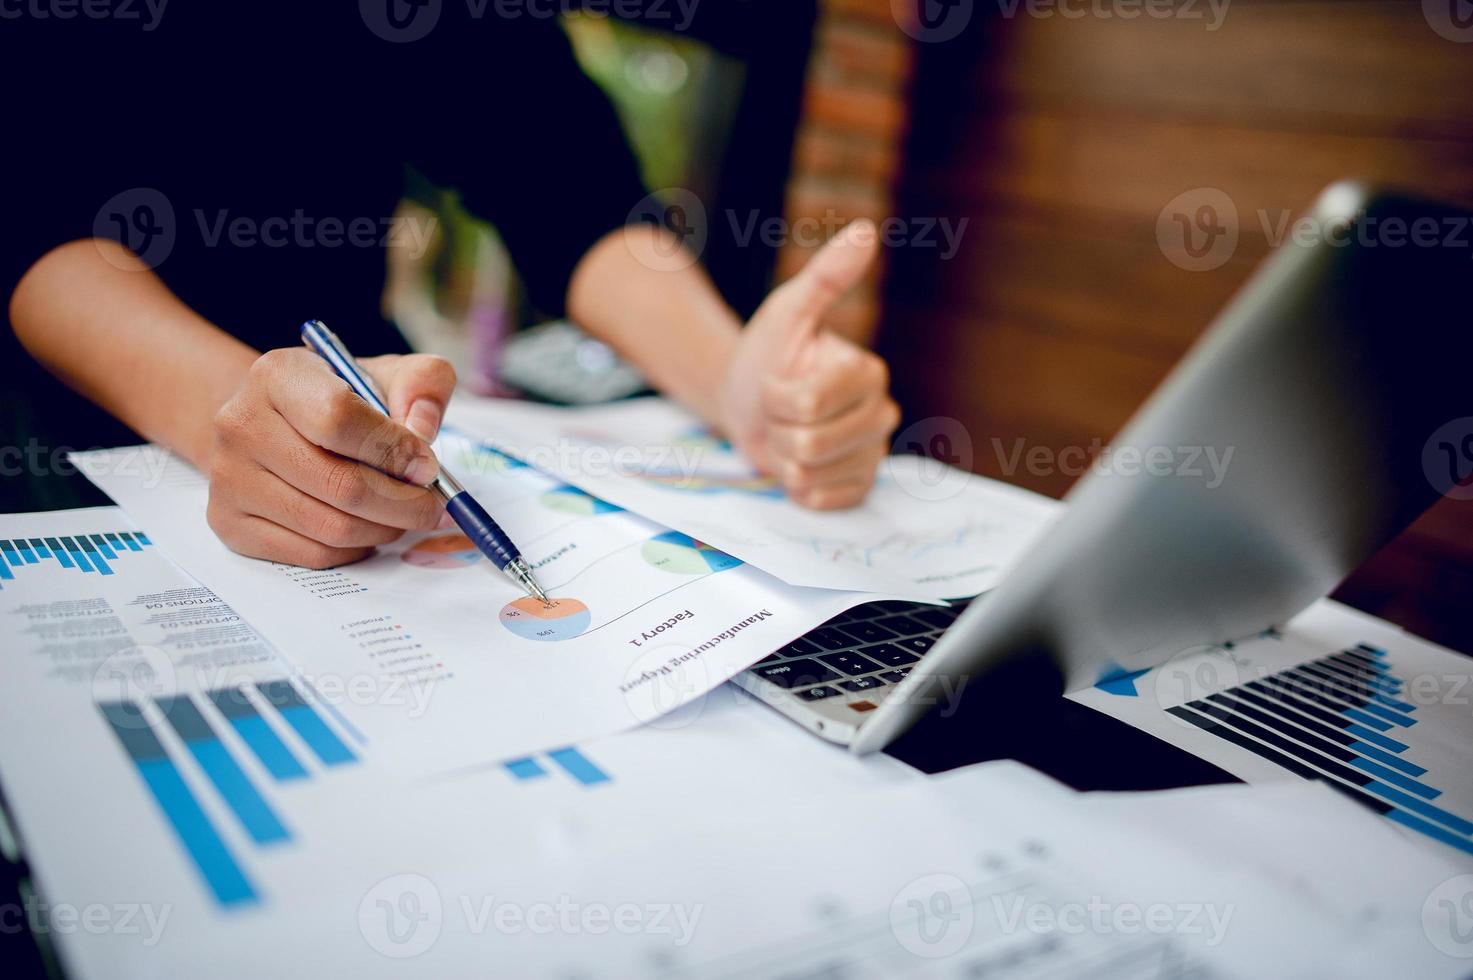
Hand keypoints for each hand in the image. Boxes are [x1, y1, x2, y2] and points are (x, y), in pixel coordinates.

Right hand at [206, 349, 457, 567]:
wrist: (271, 422)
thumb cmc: (337, 399)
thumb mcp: (385, 374)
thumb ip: (423, 383)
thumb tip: (422, 432)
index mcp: (277, 375)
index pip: (339, 419)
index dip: (394, 450)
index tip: (427, 467)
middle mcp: (241, 424)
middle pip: (341, 485)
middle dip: (404, 504)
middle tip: (431, 506)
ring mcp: (229, 478)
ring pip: (331, 528)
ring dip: (384, 529)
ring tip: (403, 515)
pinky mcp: (230, 523)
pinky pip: (312, 554)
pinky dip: (355, 549)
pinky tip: (367, 527)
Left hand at [719, 219, 899, 508]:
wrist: (748, 402)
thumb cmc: (768, 355)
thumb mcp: (788, 312)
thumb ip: (826, 277)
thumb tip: (864, 230)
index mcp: (869, 372)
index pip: (809, 402)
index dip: (776, 395)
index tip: (777, 382)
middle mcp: (882, 414)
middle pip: (810, 442)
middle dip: (777, 427)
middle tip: (780, 412)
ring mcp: (872, 455)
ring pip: (810, 473)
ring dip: (782, 456)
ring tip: (787, 433)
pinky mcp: (859, 487)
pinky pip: (821, 501)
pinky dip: (796, 485)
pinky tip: (797, 463)